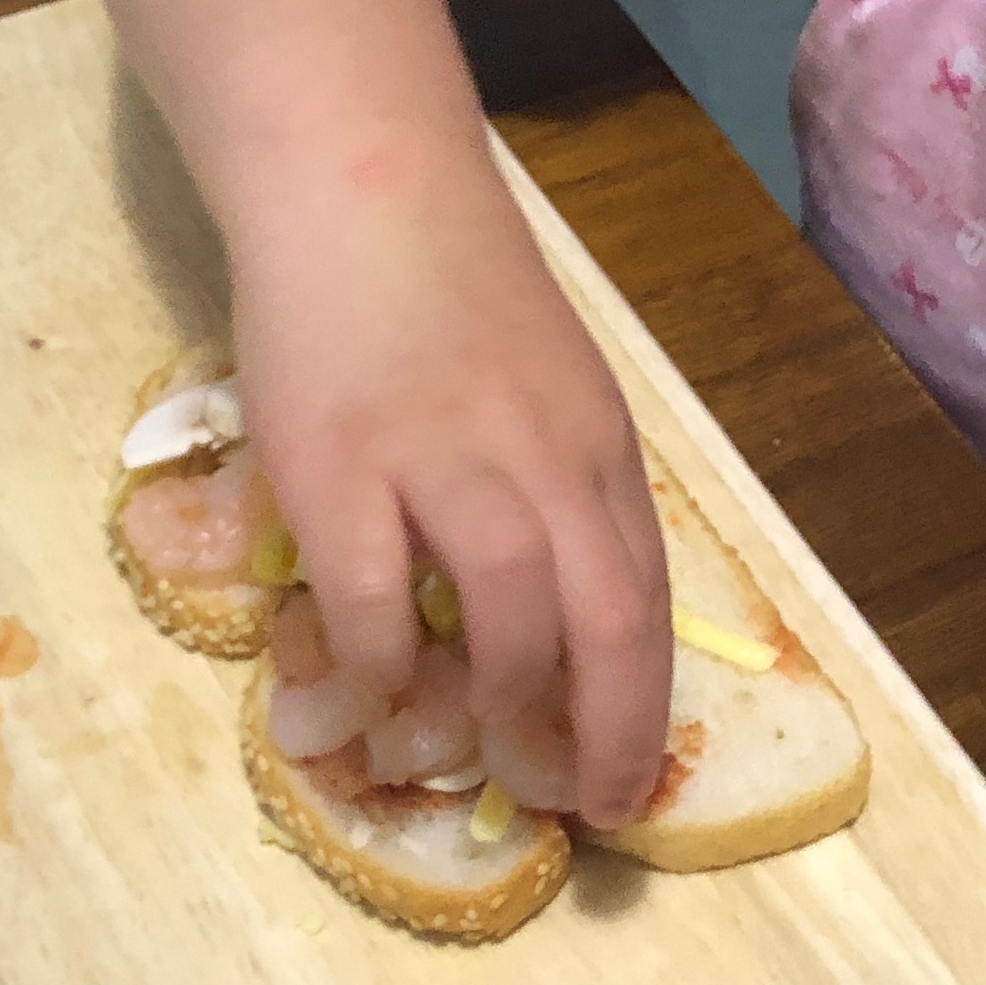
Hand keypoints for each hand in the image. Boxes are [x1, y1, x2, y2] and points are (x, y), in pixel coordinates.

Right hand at [228, 130, 673, 822]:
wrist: (357, 177)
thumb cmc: (446, 281)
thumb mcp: (544, 380)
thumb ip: (556, 480)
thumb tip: (554, 603)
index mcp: (595, 443)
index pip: (646, 595)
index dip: (645, 702)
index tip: (631, 778)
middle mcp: (542, 456)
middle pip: (611, 619)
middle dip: (610, 732)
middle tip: (589, 807)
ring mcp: (441, 457)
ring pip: (513, 612)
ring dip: (510, 704)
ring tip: (492, 757)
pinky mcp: (339, 460)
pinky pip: (370, 596)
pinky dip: (382, 662)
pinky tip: (377, 694)